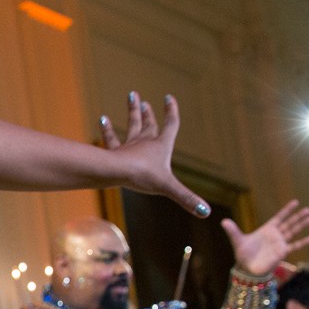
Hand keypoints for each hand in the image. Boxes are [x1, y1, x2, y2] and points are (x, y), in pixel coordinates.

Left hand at [97, 92, 208, 216]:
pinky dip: (107, 129)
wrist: (117, 172)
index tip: (169, 97)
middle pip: (149, 124)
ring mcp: (129, 146)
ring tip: (131, 96)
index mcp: (161, 147)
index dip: (171, 112)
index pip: (170, 125)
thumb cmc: (143, 176)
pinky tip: (102, 118)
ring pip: (132, 125)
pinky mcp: (114, 153)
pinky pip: (110, 138)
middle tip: (145, 101)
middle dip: (148, 113)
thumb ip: (187, 199)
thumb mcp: (168, 187)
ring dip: (132, 111)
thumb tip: (207, 213)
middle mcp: (145, 143)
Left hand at [224, 200, 308, 275]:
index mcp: (266, 229)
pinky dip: (302, 242)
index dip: (287, 210)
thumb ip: (232, 230)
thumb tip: (223, 221)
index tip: (296, 202)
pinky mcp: (282, 253)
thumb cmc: (243, 254)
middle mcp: (275, 235)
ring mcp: (280, 243)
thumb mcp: (237, 240)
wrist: (247, 269)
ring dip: (302, 225)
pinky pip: (294, 246)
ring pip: (293, 232)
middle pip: (289, 223)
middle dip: (298, 216)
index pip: (279, 217)